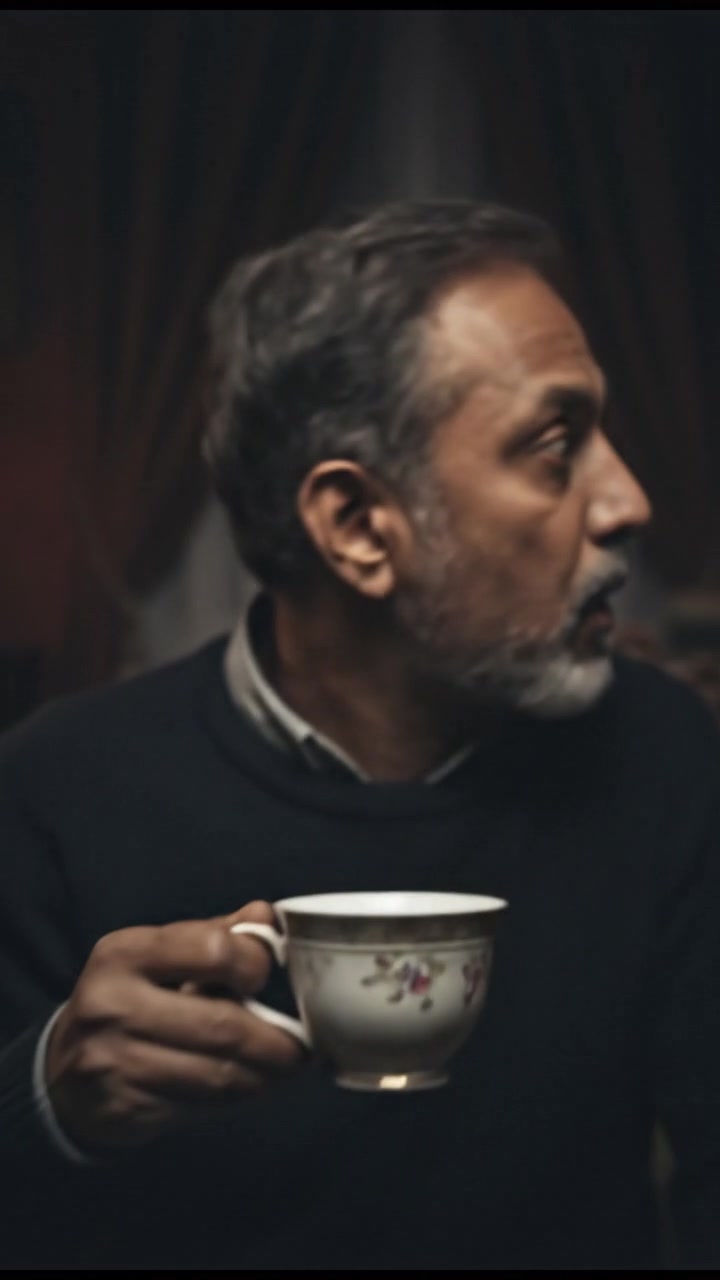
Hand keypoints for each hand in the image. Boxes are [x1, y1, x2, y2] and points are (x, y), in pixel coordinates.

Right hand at [45, 901, 304, 1153]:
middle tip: (302, 1047)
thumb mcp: (158, 955)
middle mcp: (112, 1005)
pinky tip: (250, 1088)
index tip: (268, 973)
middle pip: (222, 1025)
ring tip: (285, 1068)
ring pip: (217, 1075)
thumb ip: (214, 934)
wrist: (62, 1072)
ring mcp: (114, 1061)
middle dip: (274, 1041)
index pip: (211, 949)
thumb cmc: (127, 1000)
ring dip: (264, 1076)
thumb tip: (267, 916)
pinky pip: (201, 1107)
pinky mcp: (124, 1108)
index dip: (253, 962)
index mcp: (124, 952)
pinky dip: (237, 1099)